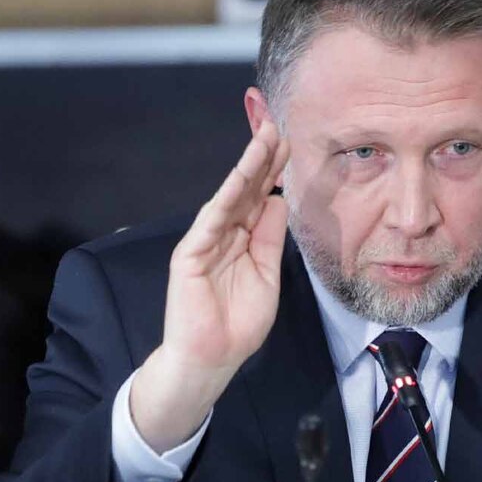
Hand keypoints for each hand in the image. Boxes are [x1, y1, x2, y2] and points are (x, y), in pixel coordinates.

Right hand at [131, 120, 289, 452]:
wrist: (212, 358)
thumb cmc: (238, 322)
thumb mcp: (268, 274)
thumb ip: (271, 238)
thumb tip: (279, 200)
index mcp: (244, 238)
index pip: (261, 195)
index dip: (274, 169)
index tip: (290, 142)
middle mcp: (224, 232)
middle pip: (246, 187)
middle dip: (263, 156)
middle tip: (278, 124)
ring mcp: (206, 240)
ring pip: (231, 195)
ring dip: (248, 166)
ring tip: (265, 138)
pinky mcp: (190, 254)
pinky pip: (212, 219)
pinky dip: (227, 196)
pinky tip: (241, 176)